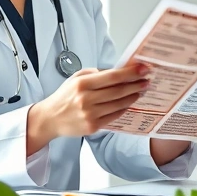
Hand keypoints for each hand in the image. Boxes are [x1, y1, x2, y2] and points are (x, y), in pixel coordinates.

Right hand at [26, 63, 149, 152]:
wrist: (50, 118)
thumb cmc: (64, 97)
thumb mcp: (76, 78)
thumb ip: (96, 74)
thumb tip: (119, 71)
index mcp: (82, 84)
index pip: (112, 76)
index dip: (130, 72)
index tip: (143, 68)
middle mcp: (86, 99)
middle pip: (119, 90)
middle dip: (136, 84)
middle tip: (146, 80)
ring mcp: (90, 114)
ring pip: (119, 104)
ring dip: (133, 96)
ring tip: (140, 90)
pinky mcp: (93, 126)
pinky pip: (115, 116)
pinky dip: (124, 108)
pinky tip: (129, 102)